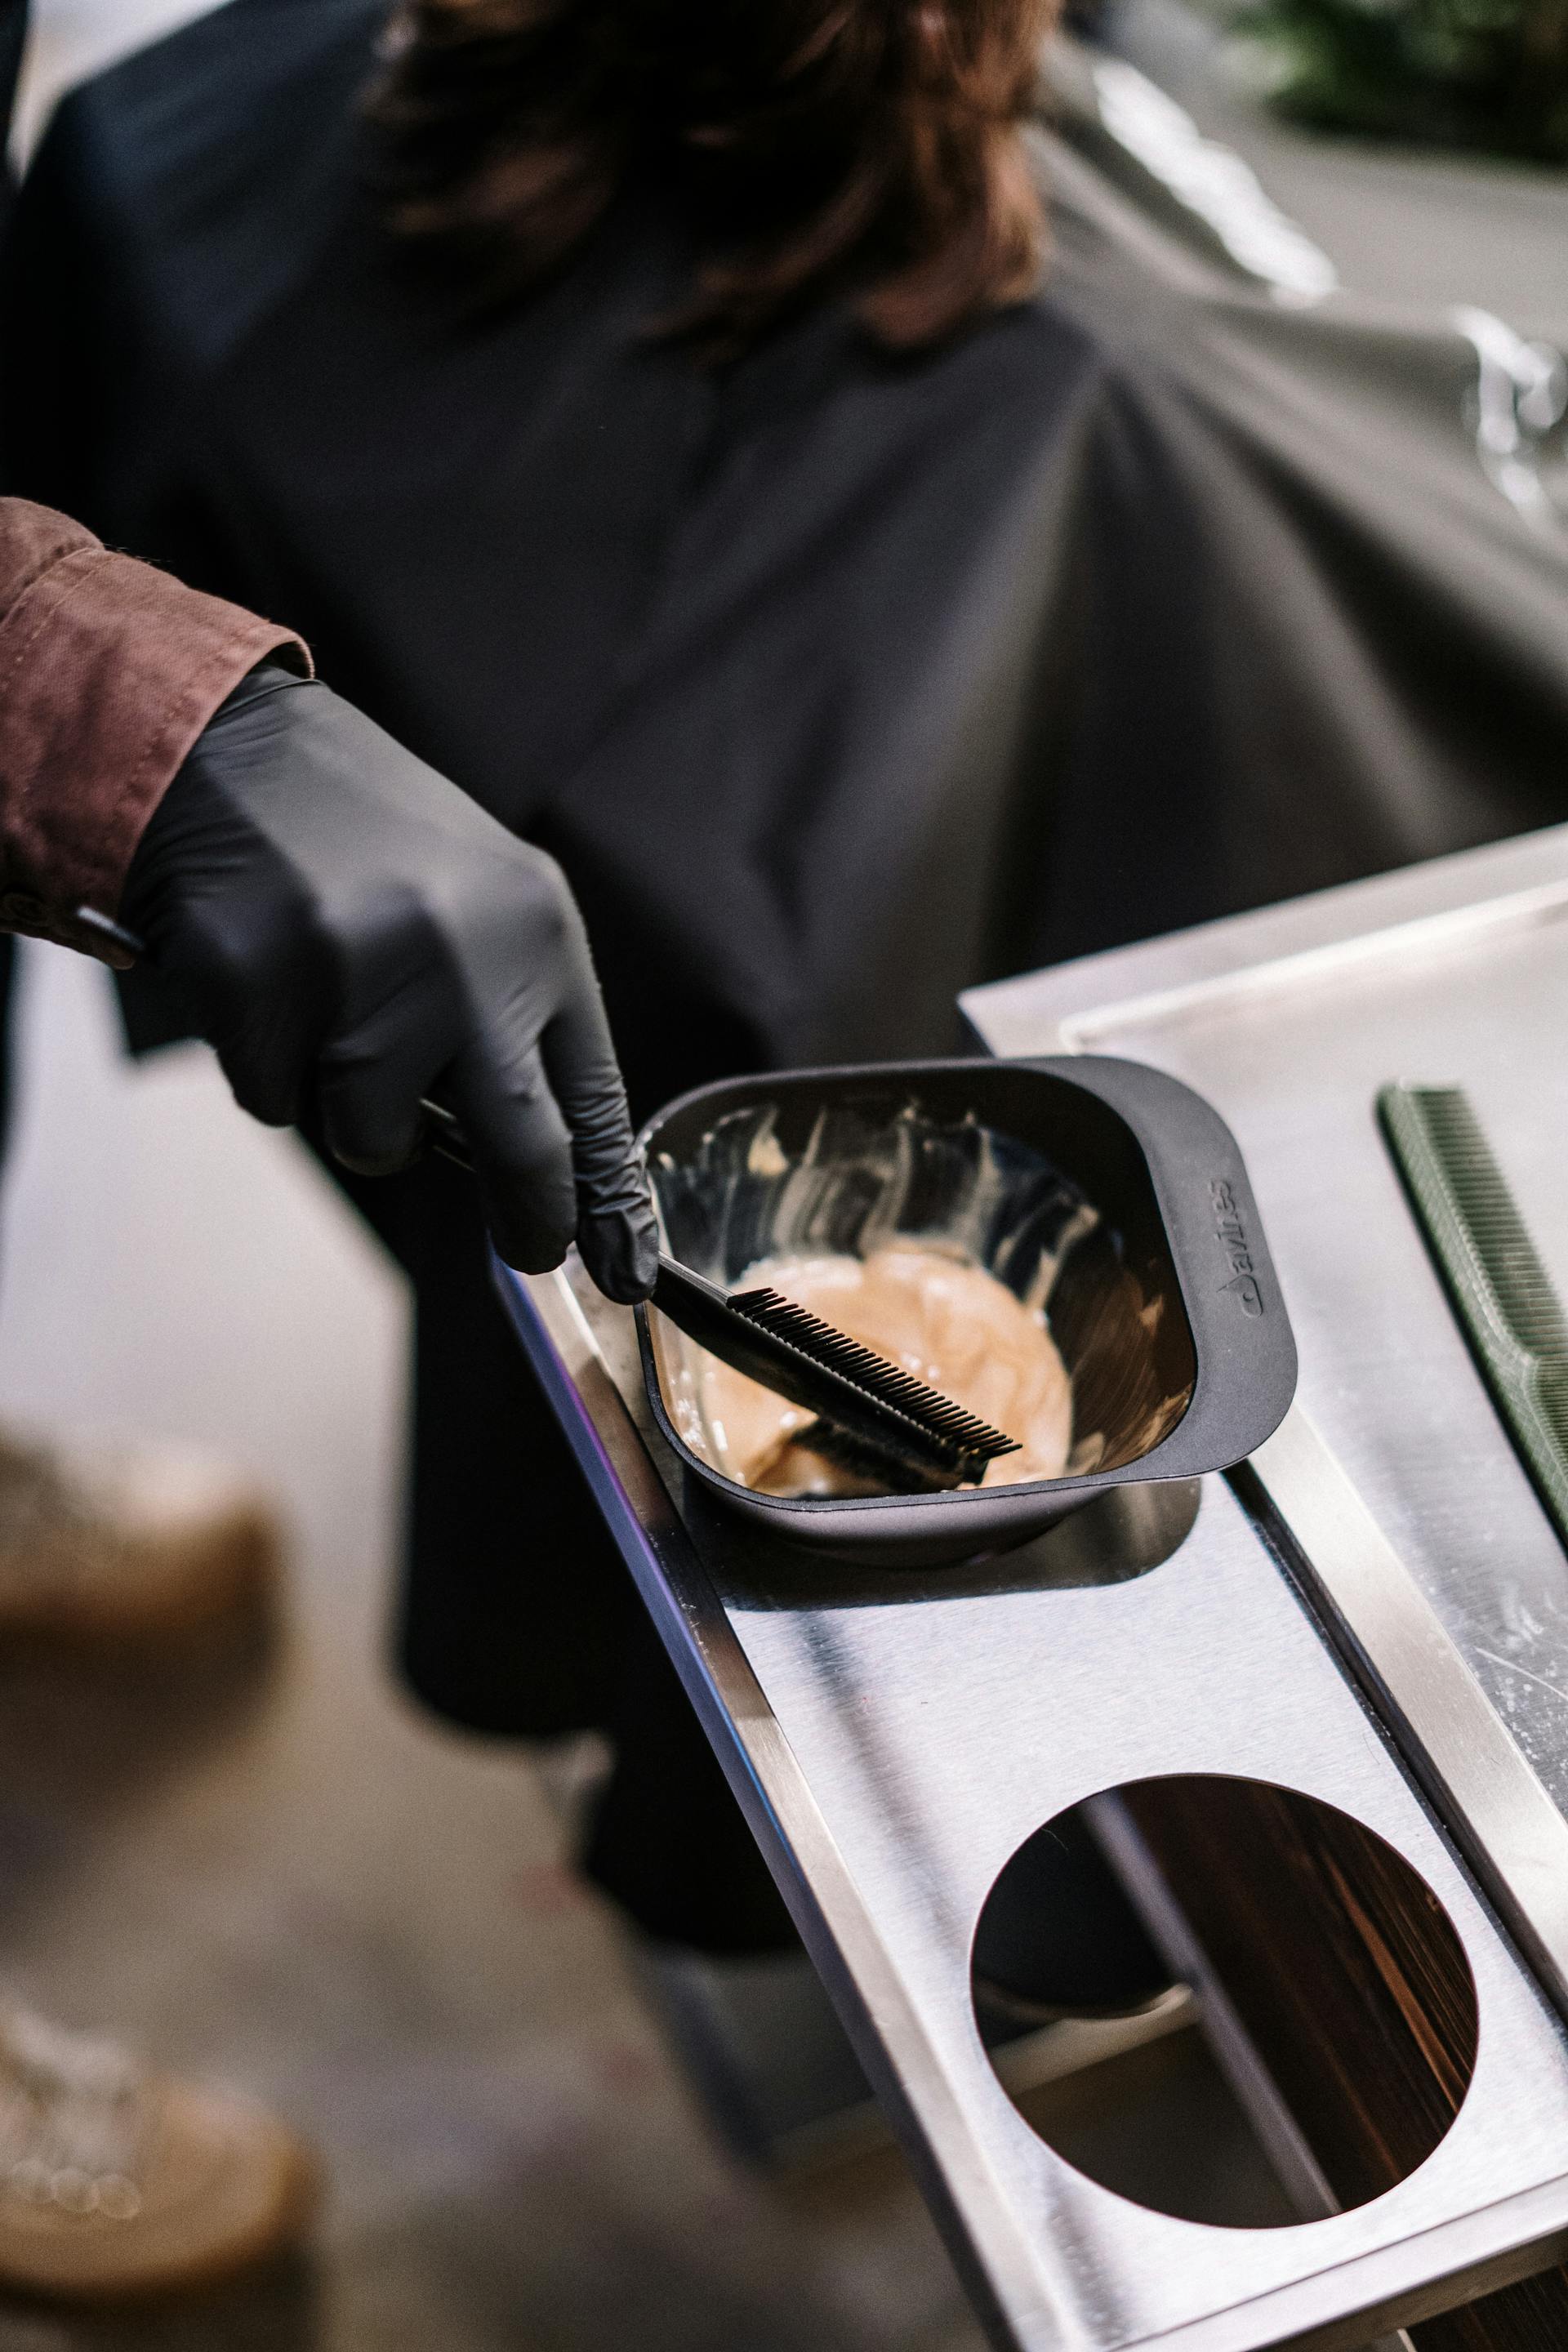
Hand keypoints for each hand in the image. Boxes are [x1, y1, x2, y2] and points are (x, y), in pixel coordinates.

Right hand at [120, 663, 658, 1298]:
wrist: (234, 750)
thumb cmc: (370, 844)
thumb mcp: (483, 904)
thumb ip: (516, 1017)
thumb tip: (549, 1166)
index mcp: (535, 932)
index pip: (592, 1097)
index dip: (608, 1198)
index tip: (625, 1269)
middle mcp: (460, 956)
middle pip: (521, 1151)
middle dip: (530, 1220)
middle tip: (530, 1247)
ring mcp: (357, 975)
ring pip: (374, 1141)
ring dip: (354, 1111)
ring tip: (337, 1014)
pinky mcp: (257, 988)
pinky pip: (276, 1103)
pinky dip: (271, 1069)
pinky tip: (272, 989)